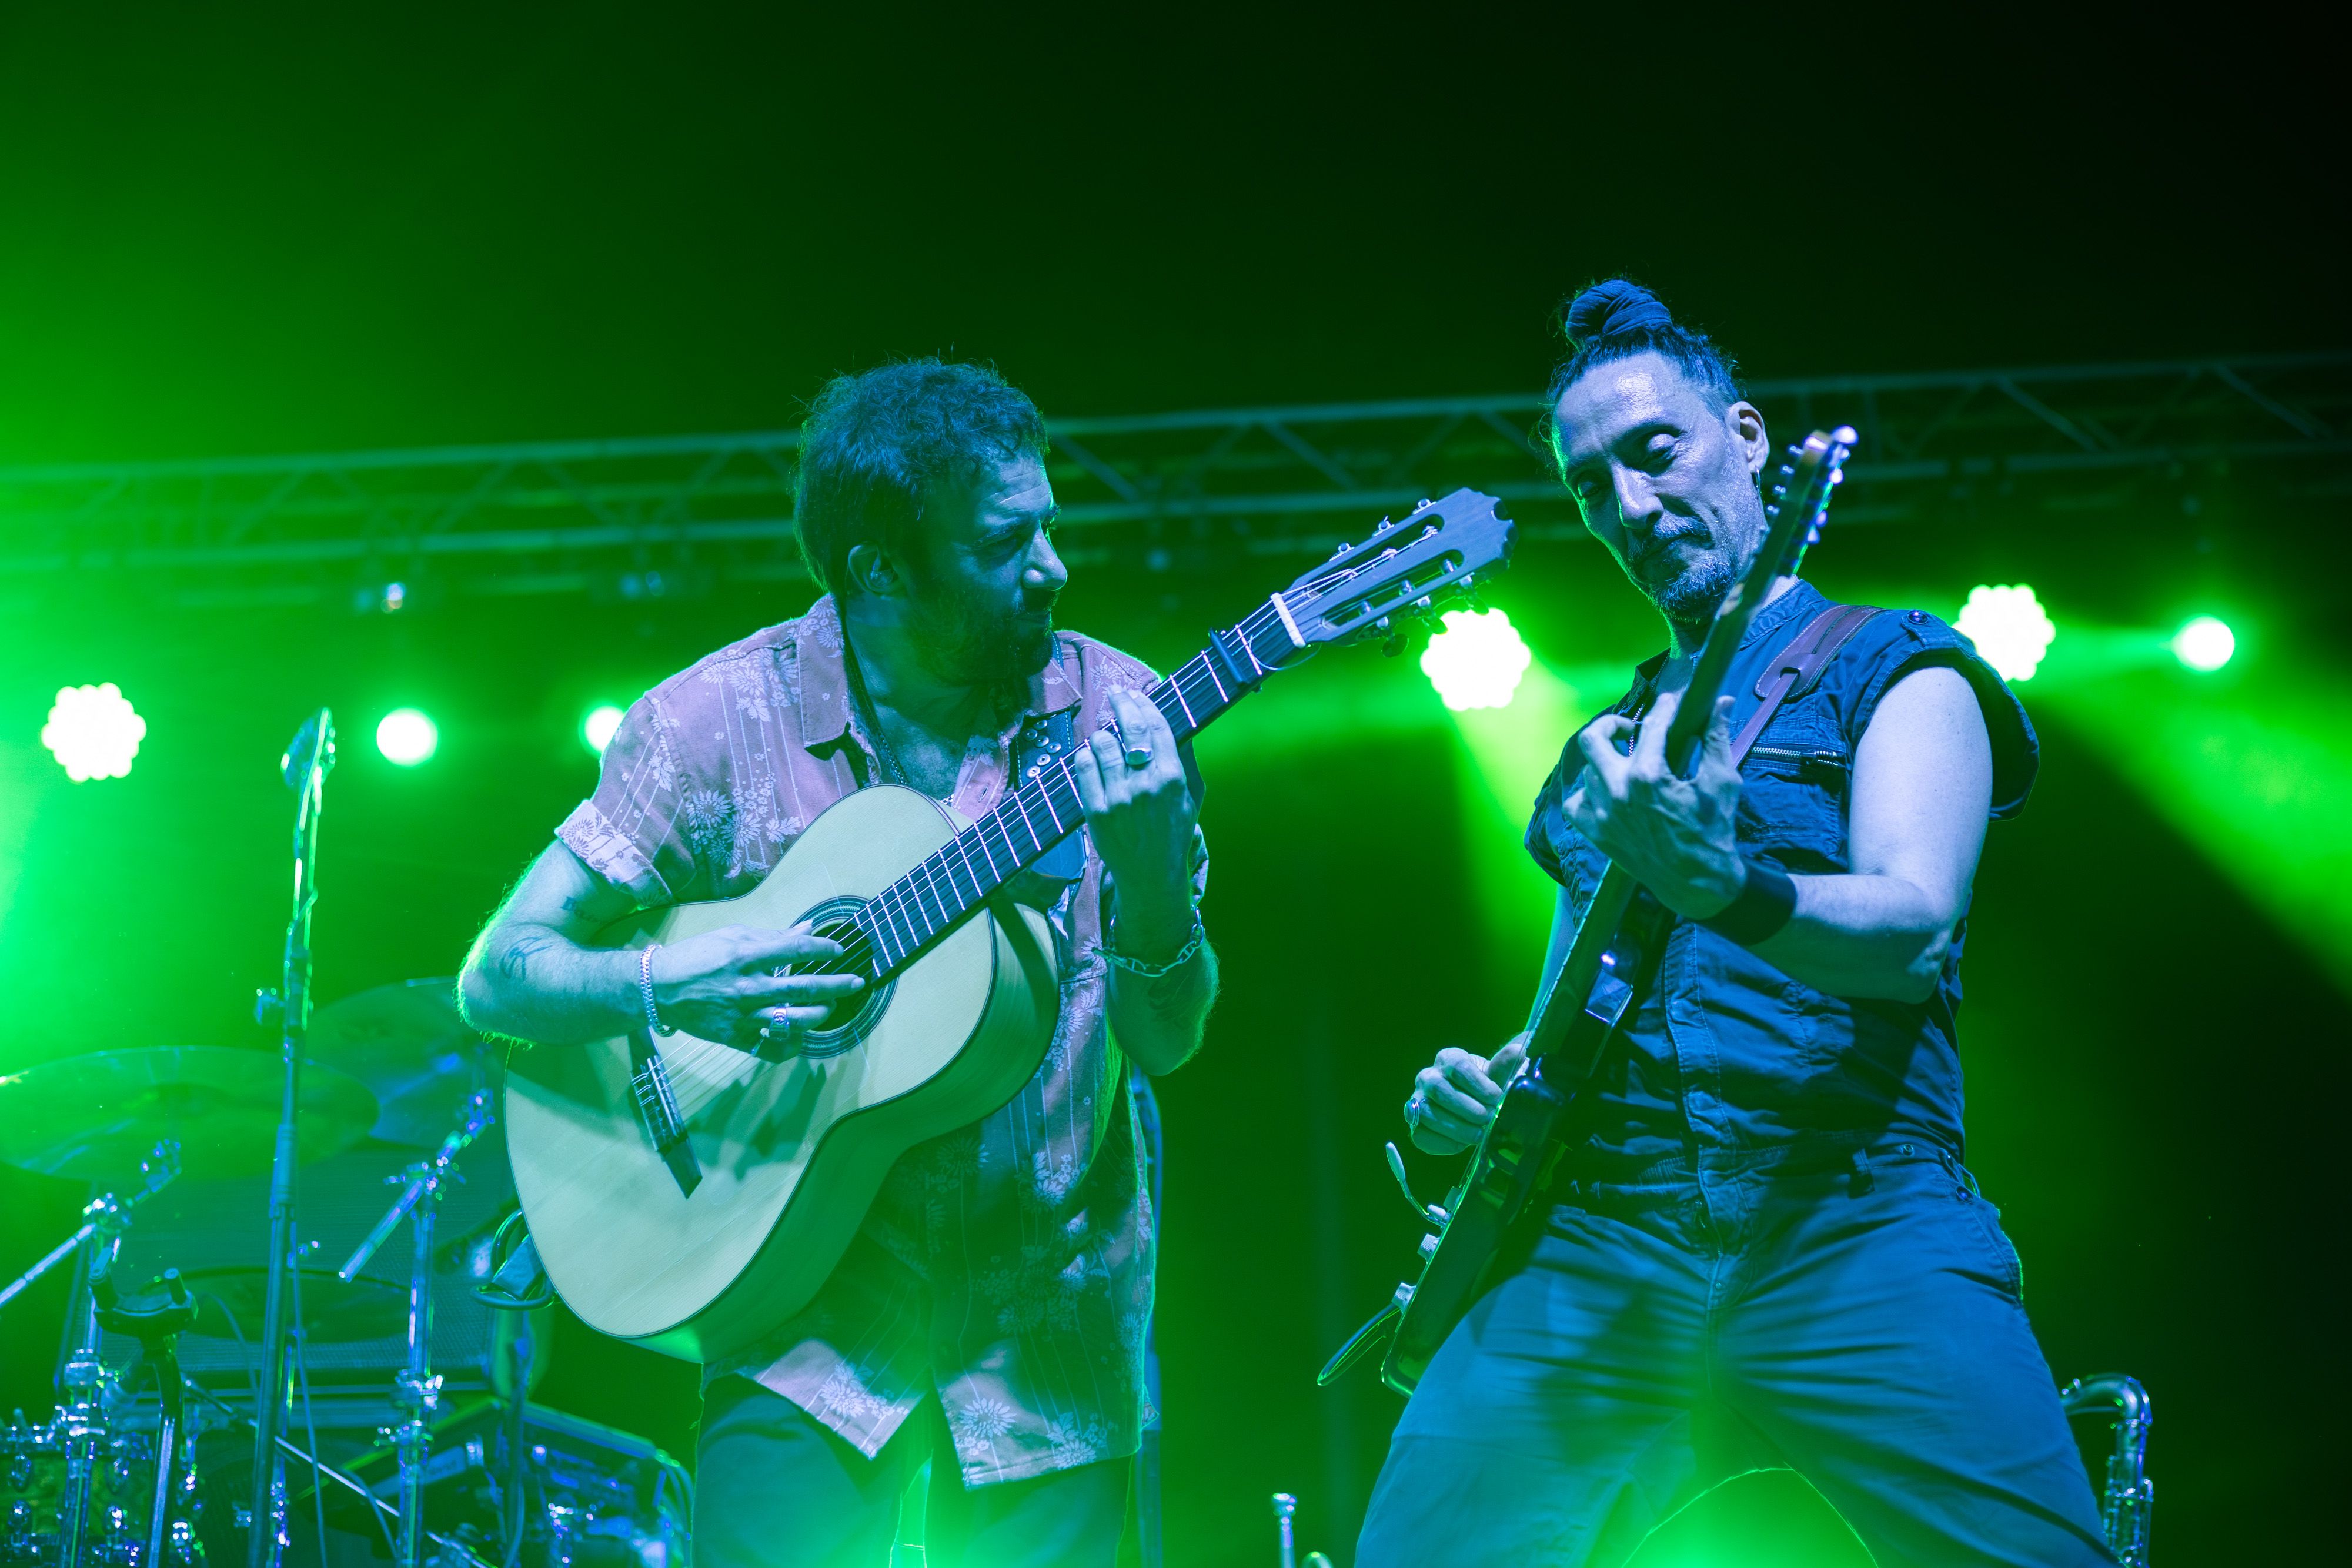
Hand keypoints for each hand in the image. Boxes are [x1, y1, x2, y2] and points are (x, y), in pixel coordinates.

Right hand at [646, 922, 864, 1048]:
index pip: (797, 949)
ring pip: (794, 1021)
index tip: (840, 949)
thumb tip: (808, 929)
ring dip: (819, 1015)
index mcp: (748, 955)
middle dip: (837, 985)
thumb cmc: (696, 956)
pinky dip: (789, 1047)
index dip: (824, 948)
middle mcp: (749, 986)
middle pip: (805, 988)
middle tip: (856, 982)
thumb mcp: (732, 936)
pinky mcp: (736, 1037)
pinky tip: (798, 1039)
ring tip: (829, 1008)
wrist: (658, 988)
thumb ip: (772, 936)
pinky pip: (771, 1048)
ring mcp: (744, 1014)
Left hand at [1070, 689, 1198, 956]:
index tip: (1137, 694)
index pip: (1157, 726)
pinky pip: (1084, 768)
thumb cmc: (1173, 832)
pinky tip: (1091, 755)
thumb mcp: (1192, 796)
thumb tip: (1179, 722)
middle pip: (1130, 728)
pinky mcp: (1096, 811)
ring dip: (1102, 733)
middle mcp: (1146, 785)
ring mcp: (1119, 798)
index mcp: (1172, 778)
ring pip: (1102, 744)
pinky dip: (1086, 755)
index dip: (1145, 704)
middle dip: (1122, 703)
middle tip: (1115, 693)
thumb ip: (1186, 759)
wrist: (1151, 874)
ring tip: (1104, 735)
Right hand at [1405, 1034, 1528, 1154]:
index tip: (1496, 1097)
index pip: (1457, 1066)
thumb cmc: (1485, 1088)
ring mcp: (1417, 1101)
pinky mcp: (1416, 1125)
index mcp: (1448, 1059)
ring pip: (1428, 1113)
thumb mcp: (1498, 1076)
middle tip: (1489, 1118)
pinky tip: (1462, 1144)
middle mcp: (1428, 1077)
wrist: (1475, 1108)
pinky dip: (1443, 1143)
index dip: (1478, 1084)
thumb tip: (1518, 1052)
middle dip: (1468, 1108)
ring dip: (1458, 1128)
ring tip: (1479, 1134)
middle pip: (1439, 1089)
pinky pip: (1421, 1136)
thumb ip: (1506, 1065)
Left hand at [1565, 688, 1746, 919]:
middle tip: (1631, 728)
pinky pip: (1575, 801)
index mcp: (1648, 776)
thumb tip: (1722, 702)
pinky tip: (1608, 790)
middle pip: (1593, 738)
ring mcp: (1602, 813)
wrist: (1698, 883)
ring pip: (1588, 769)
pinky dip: (1588, 791)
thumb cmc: (1713, 832)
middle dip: (1612, 724)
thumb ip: (1716, 737)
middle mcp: (1617, 791)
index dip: (1664, 707)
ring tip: (1628, 762)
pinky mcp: (1595, 833)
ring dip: (1607, 760)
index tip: (1671, 701)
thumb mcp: (1722, 782)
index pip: (1650, 726)